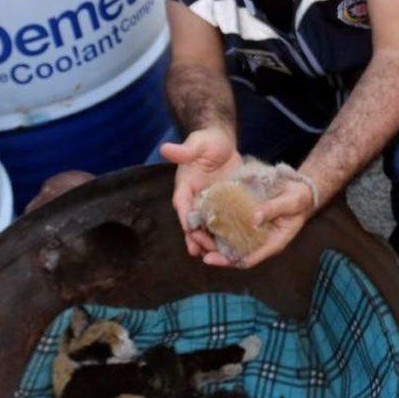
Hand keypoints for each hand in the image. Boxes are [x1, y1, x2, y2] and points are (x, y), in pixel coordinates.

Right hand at [161, 128, 241, 256]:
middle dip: (196, 237)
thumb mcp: (197, 144)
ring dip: (209, 242)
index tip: (189, 229)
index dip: (185, 217)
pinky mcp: (223, 206)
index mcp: (184, 187)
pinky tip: (232, 248)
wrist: (223, 142)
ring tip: (215, 256)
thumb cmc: (207, 141)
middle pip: (192, 222)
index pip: (182, 204)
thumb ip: (184, 150)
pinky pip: (222, 224)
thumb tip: (166, 148)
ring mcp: (209, 204)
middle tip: (202, 249)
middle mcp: (194, 199)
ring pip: (206, 227)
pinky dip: (224, 236)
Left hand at [202, 177, 316, 268]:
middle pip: (234, 253)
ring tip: (195, 232)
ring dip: (213, 239)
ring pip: (230, 241)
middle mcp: (261, 241)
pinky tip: (205, 219)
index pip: (247, 259)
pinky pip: (232, 227)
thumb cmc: (299, 198)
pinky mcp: (249, 220)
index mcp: (273, 242)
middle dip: (214, 250)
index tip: (209, 258)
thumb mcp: (290, 202)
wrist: (302, 190)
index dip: (228, 260)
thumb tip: (254, 219)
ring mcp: (254, 231)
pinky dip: (219, 226)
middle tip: (195, 241)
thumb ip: (273, 209)